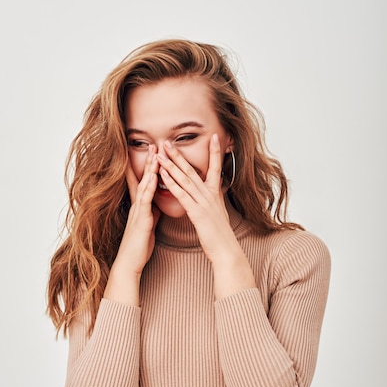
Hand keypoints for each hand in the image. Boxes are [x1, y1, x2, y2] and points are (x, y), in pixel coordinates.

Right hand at [116, 145, 160, 275]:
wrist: (130, 262)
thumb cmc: (139, 246)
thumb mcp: (148, 225)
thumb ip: (152, 213)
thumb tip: (158, 205)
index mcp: (141, 206)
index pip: (144, 182)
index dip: (148, 168)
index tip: (153, 153)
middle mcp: (137, 205)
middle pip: (143, 178)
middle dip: (149, 162)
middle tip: (154, 144)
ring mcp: (137, 211)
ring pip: (143, 185)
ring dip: (149, 169)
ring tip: (154, 153)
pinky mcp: (140, 219)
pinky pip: (144, 200)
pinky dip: (148, 187)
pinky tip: (152, 177)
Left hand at [157, 135, 255, 298]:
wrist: (226, 250)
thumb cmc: (219, 235)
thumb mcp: (218, 213)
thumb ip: (213, 201)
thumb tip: (214, 192)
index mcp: (215, 194)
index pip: (216, 168)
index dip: (214, 152)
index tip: (213, 137)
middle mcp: (210, 195)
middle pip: (193, 170)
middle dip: (180, 155)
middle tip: (168, 142)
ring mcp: (204, 202)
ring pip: (185, 179)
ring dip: (172, 165)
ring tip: (160, 153)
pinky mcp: (197, 212)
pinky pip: (182, 194)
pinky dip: (172, 183)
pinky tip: (163, 175)